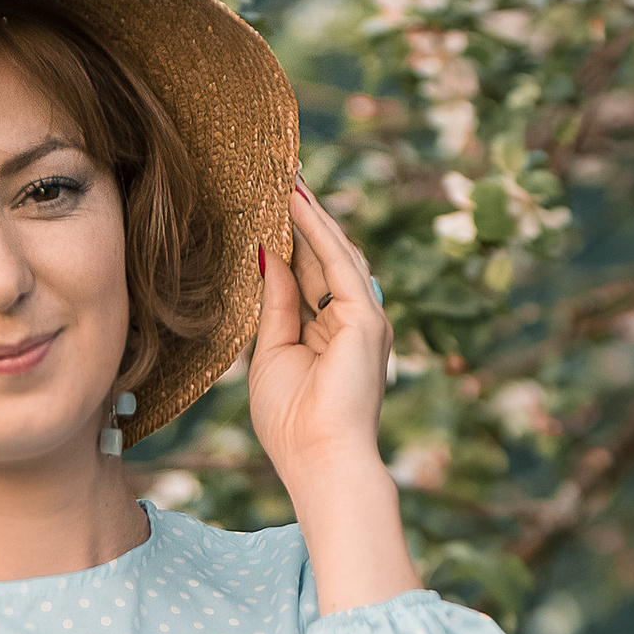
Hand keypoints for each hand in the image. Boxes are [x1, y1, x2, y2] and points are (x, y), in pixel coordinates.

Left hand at [249, 183, 418, 614]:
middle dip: (302, 217)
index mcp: (329, 334)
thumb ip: (276, 304)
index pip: (308, 276)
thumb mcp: (272, 353)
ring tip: (285, 175)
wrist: (319, 459)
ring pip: (334, 253)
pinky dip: (316, 231)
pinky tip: (294, 204)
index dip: (289, 241)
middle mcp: (351, 321)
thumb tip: (268, 255)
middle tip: (280, 174)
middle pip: (323, 257)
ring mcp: (364, 318)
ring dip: (310, 214)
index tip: (268, 207)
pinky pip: (337, 263)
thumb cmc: (290, 423)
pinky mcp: (366, 317)